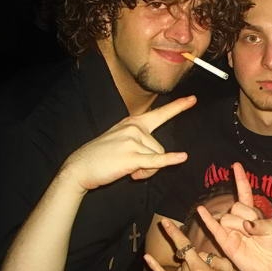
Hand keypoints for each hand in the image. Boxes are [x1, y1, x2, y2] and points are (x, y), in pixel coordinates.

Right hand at [61, 95, 196, 191]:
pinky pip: (156, 161)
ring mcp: (133, 141)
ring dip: (146, 171)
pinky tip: (182, 158)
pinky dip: (169, 161)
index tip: (193, 99)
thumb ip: (141, 144)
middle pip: (160, 148)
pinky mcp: (131, 157)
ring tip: (126, 169)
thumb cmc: (101, 157)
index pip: (160, 114)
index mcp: (133, 122)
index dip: (178, 107)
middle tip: (129, 166)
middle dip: (150, 163)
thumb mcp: (121, 142)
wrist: (79, 168)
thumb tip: (159, 158)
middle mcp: (135, 128)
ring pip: (157, 159)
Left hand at [145, 221, 243, 270]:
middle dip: (194, 262)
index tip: (165, 222)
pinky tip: (147, 257)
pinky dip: (156, 269)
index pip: (185, 248)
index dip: (174, 234)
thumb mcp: (226, 266)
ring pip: (178, 270)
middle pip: (184, 261)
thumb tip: (195, 254)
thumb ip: (208, 255)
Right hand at [195, 163, 271, 270]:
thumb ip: (258, 221)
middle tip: (254, 230)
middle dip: (245, 215)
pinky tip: (200, 210)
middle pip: (236, 206)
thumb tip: (244, 225)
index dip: (240, 179)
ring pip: (227, 218)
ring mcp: (230, 229)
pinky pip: (213, 227)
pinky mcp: (225, 241)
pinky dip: (206, 219)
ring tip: (246, 238)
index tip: (236, 165)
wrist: (270, 266)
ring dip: (237, 226)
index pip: (244, 192)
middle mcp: (239, 219)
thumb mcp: (271, 228)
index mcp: (252, 213)